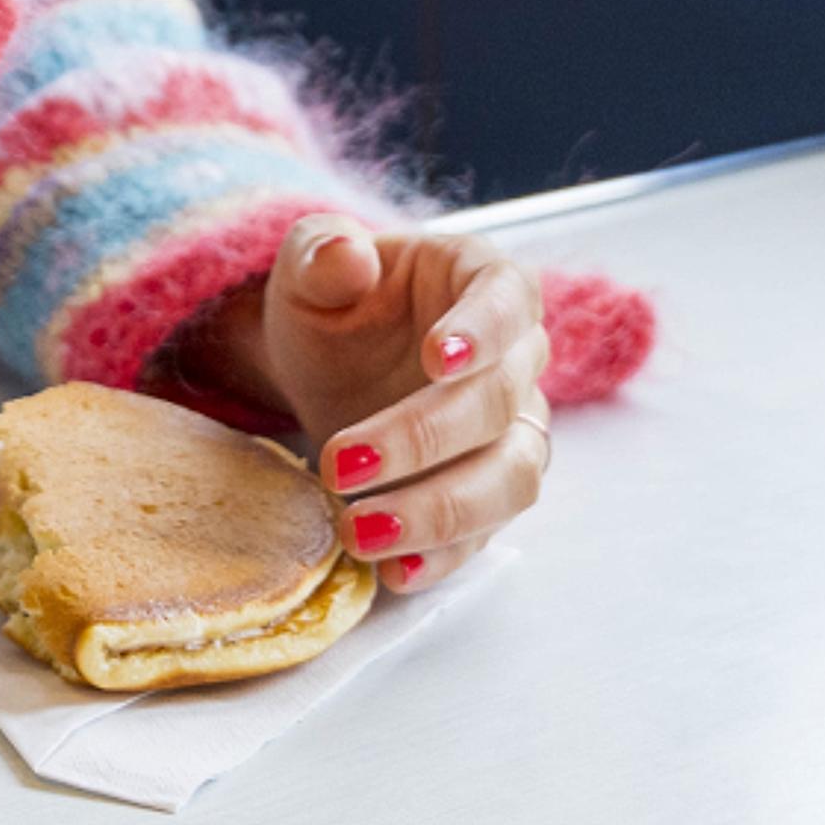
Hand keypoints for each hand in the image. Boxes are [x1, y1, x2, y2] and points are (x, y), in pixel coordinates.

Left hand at [213, 217, 550, 596]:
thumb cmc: (333, 303)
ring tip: (361, 533)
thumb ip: (321, 251)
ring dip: (440, 512)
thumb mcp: (308, 269)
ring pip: (510, 478)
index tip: (438, 358)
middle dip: (423, 439)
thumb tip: (347, 255)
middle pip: (498, 402)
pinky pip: (485, 532)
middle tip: (341, 465)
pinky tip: (392, 573)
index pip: (509, 297)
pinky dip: (443, 556)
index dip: (484, 329)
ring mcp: (511, 430)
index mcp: (482, 278)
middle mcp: (516, 357)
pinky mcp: (488, 490)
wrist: (328, 364)